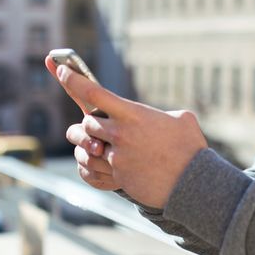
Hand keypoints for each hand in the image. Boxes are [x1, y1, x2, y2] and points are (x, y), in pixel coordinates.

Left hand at [47, 59, 207, 207]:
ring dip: (86, 146)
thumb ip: (164, 114)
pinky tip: (93, 165)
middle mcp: (120, 134)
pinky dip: (88, 168)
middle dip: (87, 124)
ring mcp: (117, 158)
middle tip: (91, 125)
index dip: (73, 79)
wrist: (193, 184)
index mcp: (133, 114)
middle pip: (86, 122)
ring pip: (85, 148)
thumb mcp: (182, 119)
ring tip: (94, 147)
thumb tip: (163, 117)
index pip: (93, 92)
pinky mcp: (118, 177)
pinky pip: (90, 171)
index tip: (61, 70)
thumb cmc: (190, 149)